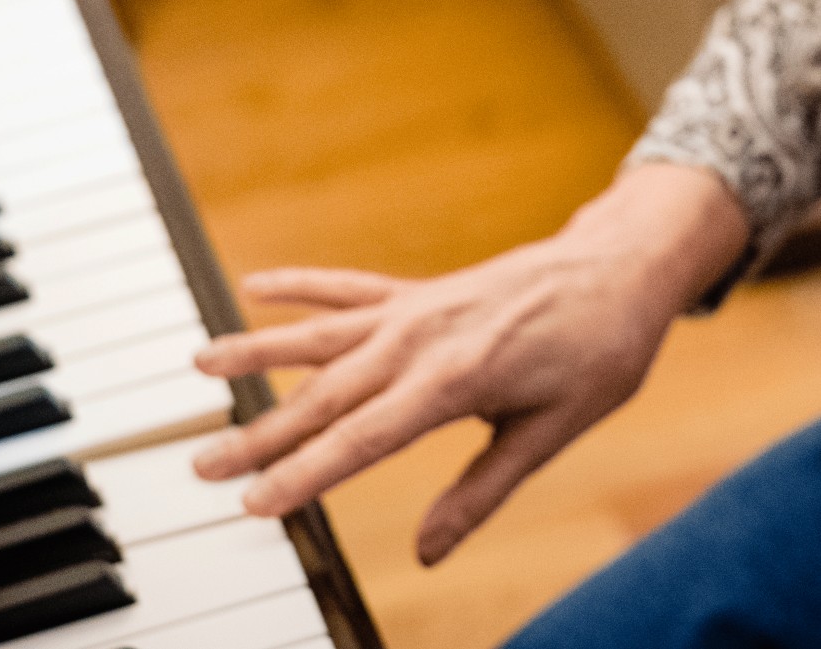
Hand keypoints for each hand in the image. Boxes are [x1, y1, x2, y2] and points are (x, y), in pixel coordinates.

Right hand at [191, 162, 747, 563]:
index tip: (255, 502)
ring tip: (199, 364)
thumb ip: (483, 491)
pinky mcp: (421, 291)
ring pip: (322, 335)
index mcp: (457, 378)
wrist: (621, 268)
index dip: (306, 474)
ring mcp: (417, 308)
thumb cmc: (599, 351)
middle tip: (201, 465)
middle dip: (260, 433)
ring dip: (258, 350)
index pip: (364, 438)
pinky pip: (350, 287)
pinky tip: (255, 285)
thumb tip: (430, 552)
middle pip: (327, 394)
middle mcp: (424, 337)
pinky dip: (303, 286)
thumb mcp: (553, 431)